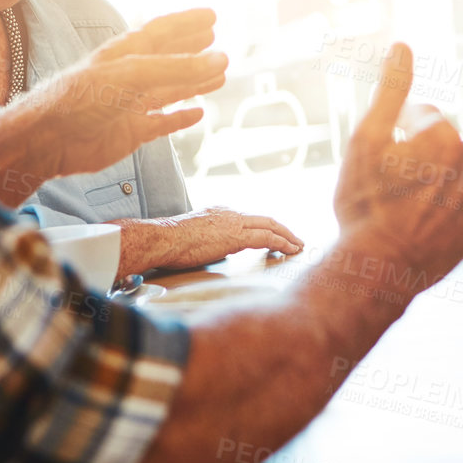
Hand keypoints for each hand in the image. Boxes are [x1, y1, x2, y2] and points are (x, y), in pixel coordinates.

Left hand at [0, 8, 227, 183]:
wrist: (48, 139)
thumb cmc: (82, 98)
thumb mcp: (132, 73)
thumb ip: (176, 67)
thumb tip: (221, 59)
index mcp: (125, 53)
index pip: (161, 30)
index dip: (186, 21)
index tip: (212, 15)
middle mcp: (129, 76)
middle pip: (168, 58)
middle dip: (192, 48)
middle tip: (215, 38)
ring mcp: (131, 105)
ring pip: (170, 90)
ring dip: (194, 82)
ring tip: (220, 75)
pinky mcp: (131, 133)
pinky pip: (163, 123)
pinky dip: (181, 118)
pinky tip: (198, 113)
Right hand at [119, 208, 303, 274]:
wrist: (164, 239)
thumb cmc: (172, 242)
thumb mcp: (195, 236)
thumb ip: (211, 240)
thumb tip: (220, 250)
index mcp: (220, 212)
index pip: (250, 219)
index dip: (266, 227)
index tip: (275, 235)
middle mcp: (230, 213)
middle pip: (265, 219)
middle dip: (283, 229)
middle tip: (296, 240)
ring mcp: (234, 223)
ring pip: (270, 226)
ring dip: (287, 236)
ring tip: (298, 246)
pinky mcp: (236, 236)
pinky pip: (266, 238)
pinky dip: (282, 243)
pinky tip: (290, 250)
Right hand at [333, 44, 462, 291]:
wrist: (377, 268)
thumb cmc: (365, 203)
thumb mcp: (367, 138)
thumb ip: (390, 89)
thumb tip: (402, 45)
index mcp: (445, 135)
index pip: (418, 116)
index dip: (392, 133)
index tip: (378, 161)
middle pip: (436, 146)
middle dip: (414, 158)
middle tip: (386, 187)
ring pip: (448, 177)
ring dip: (428, 183)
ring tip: (400, 208)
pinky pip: (456, 209)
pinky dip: (439, 212)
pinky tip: (416, 225)